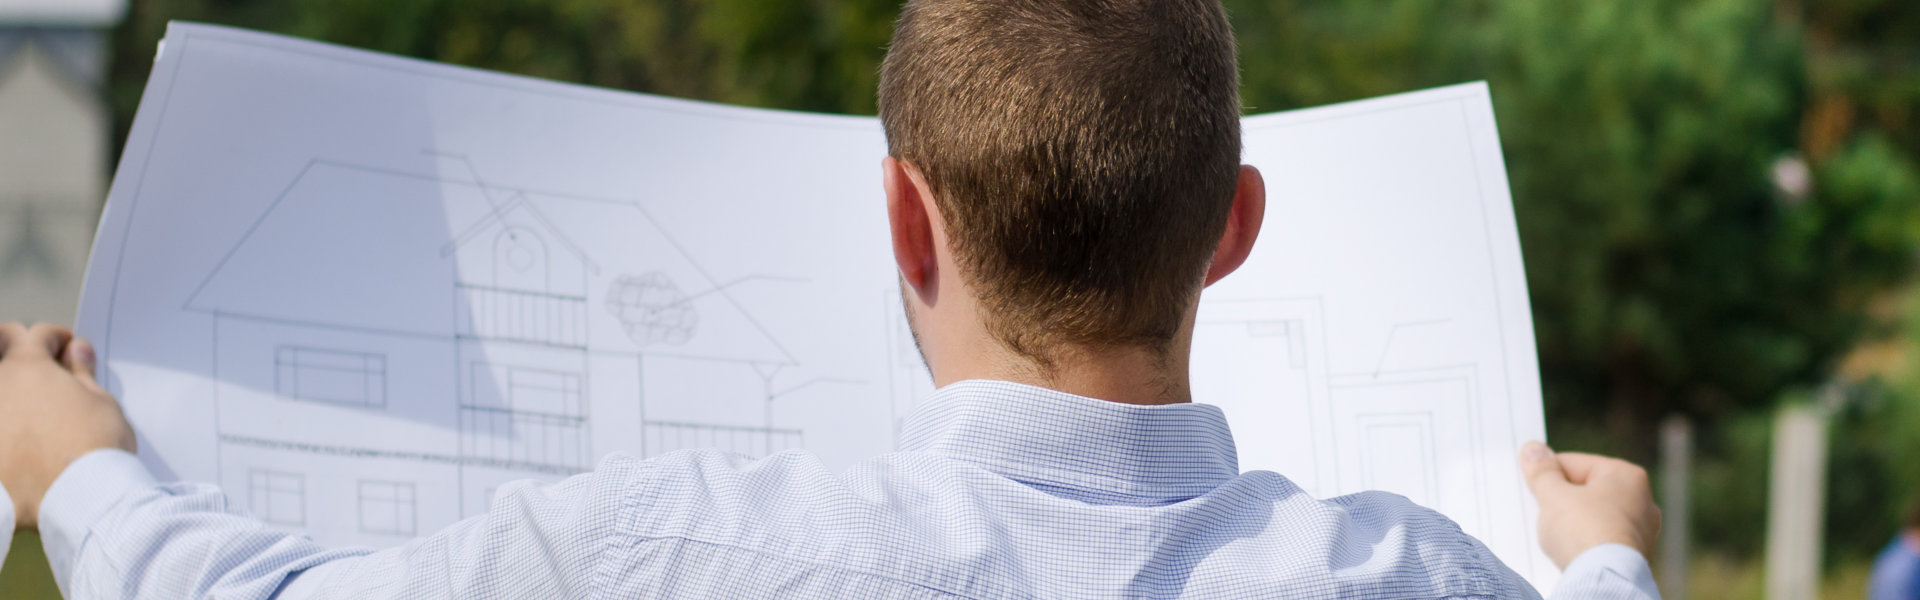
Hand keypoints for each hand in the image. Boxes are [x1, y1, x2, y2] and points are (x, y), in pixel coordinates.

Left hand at [0, 323, 135, 528]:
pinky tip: (22, 440)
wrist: (77, 499)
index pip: (37, 335)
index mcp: (26, 367)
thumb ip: (82, 373)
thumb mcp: (101, 403)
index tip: (69, 352)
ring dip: (12, 389)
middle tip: (42, 364)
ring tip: (33, 405)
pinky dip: (7, 427)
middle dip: (18, 347)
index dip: (58, 340)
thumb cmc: (94, 448)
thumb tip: (76, 353)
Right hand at [1519, 441, 1660, 568]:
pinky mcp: (1635, 555)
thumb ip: (1542, 471)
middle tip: (1542, 510)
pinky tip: (1573, 549)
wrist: (1604, 579)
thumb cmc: (1583, 531)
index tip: (1531, 485)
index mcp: (1626, 475)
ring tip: (1558, 533)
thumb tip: (1533, 449)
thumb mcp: (1553, 495)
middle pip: (1587, 489)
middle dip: (1562, 499)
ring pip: (1595, 515)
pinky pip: (1603, 539)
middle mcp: (1642, 499)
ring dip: (1574, 521)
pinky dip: (1586, 541)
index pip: (1574, 463)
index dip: (1548, 474)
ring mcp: (1642, 530)